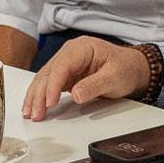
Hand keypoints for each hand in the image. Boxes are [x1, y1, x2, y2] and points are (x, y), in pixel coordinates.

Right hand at [20, 36, 151, 120]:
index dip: (53, 85)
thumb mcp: (115, 77)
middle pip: (48, 73)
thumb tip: (76, 95)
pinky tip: (34, 107)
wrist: (132, 69)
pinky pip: (48, 85)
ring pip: (44, 79)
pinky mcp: (65, 75)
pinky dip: (41, 96)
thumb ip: (95, 85)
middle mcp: (69, 53)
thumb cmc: (126, 68)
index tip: (49, 102)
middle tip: (36, 114)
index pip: (62, 66)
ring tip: (31, 114)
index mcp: (81, 48)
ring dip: (36, 97)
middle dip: (39, 94)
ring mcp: (66, 64)